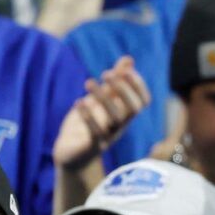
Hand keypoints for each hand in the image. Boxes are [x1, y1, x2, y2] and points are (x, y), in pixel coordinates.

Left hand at [55, 56, 151, 170]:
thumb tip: (128, 59)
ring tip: (88, 81)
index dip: (138, 85)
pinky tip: (78, 102)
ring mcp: (108, 137)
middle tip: (105, 73)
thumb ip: (115, 81)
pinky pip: (95, 133)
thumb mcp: (101, 100)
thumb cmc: (88, 124)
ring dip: (103, 98)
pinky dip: (87, 117)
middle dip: (123, 90)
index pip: (143, 101)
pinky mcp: (91, 147)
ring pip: (115, 119)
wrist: (71, 155)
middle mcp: (121, 126)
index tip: (125, 70)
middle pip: (133, 109)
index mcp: (125, 115)